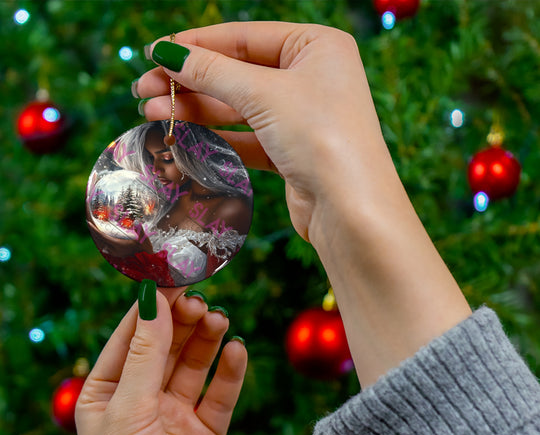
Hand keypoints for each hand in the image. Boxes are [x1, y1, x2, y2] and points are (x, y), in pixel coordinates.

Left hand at [75, 287, 246, 434]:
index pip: (131, 336)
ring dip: (207, 341)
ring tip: (220, 321)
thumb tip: (154, 300)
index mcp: (108, 393)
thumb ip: (146, 354)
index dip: (153, 307)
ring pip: (194, 365)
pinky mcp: (206, 433)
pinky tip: (237, 352)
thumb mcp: (129, 410)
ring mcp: (175, 415)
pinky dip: (230, 371)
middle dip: (183, 322)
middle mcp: (142, 400)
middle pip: (167, 346)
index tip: (174, 278)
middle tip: (201, 302)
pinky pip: (220, 394)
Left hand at [87, 220, 152, 257]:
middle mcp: (114, 250)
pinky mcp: (116, 253)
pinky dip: (100, 240)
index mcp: (118, 245)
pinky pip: (104, 246)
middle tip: (88, 222)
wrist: (146, 261)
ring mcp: (114, 252)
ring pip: (100, 243)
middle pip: (99, 239)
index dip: (94, 230)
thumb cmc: (145, 249)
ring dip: (95, 236)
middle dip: (92, 231)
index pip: (102, 236)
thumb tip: (137, 222)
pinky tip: (100, 237)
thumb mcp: (144, 239)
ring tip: (92, 228)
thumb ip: (140, 231)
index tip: (88, 223)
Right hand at [136, 22, 470, 387]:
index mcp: (316, 46)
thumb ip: (213, 72)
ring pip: (239, 107)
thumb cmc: (321, 137)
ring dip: (196, 109)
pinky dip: (216, 135)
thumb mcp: (264, 94)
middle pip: (238, 73)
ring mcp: (302, 117)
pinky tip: (182, 134)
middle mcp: (311, 78)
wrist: (350, 209)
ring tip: (152, 111)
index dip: (196, 45)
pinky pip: (247, 136)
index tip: (154, 54)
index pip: (244, 37)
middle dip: (190, 81)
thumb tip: (166, 53)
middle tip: (144, 89)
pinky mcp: (292, 151)